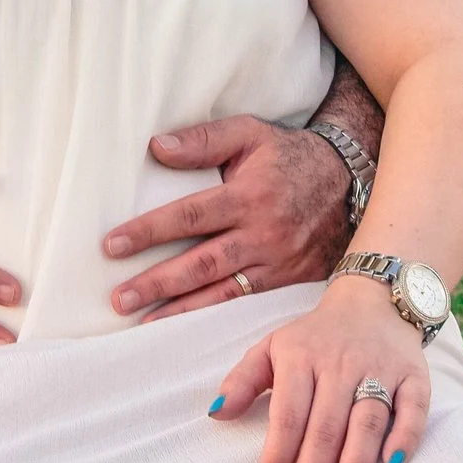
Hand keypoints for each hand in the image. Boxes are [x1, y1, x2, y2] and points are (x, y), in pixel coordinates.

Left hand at [103, 115, 356, 317]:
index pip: (189, 216)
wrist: (350, 180)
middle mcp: (263, 234)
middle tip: (118, 299)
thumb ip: (204, 140)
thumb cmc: (290, 155)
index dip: (149, 231)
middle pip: (201, 263)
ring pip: (222, 292)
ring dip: (179, 309)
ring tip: (142, 322)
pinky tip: (187, 329)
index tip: (112, 245)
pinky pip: (245, 304)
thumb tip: (157, 148)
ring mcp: (277, 263)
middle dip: (157, 283)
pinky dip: (214, 317)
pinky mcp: (288, 282)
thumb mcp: (250, 133)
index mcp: (249, 196)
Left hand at [210, 276, 428, 462]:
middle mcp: (341, 364)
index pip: (287, 417)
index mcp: (301, 358)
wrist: (373, 300)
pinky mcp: (414, 375)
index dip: (276, 458)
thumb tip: (215, 413)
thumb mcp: (272, 347)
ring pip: (367, 423)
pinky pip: (414, 409)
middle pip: (326, 428)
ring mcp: (380, 369)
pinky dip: (406, 437)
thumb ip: (242, 380)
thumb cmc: (315, 336)